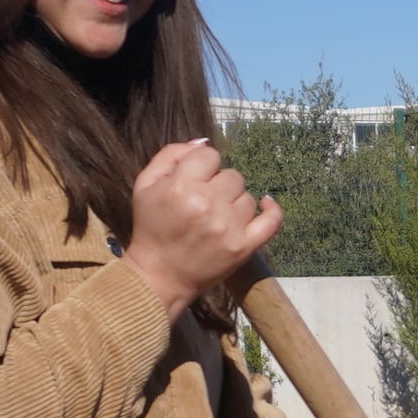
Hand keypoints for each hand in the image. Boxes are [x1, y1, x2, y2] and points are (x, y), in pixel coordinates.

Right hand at [128, 140, 284, 310]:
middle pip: (232, 175)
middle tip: (203, 203)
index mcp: (182, 186)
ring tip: (216, 218)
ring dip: (234, 203)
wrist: (159, 275)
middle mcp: (208, 204)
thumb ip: (171, 155)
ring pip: (247, 197)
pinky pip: (272, 221)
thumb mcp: (145, 184)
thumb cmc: (151, 227)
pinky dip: (272, 210)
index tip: (195, 180)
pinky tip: (265, 204)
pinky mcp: (243, 247)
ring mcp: (229, 227)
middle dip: (219, 185)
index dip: (203, 166)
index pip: (210, 155)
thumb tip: (202, 142)